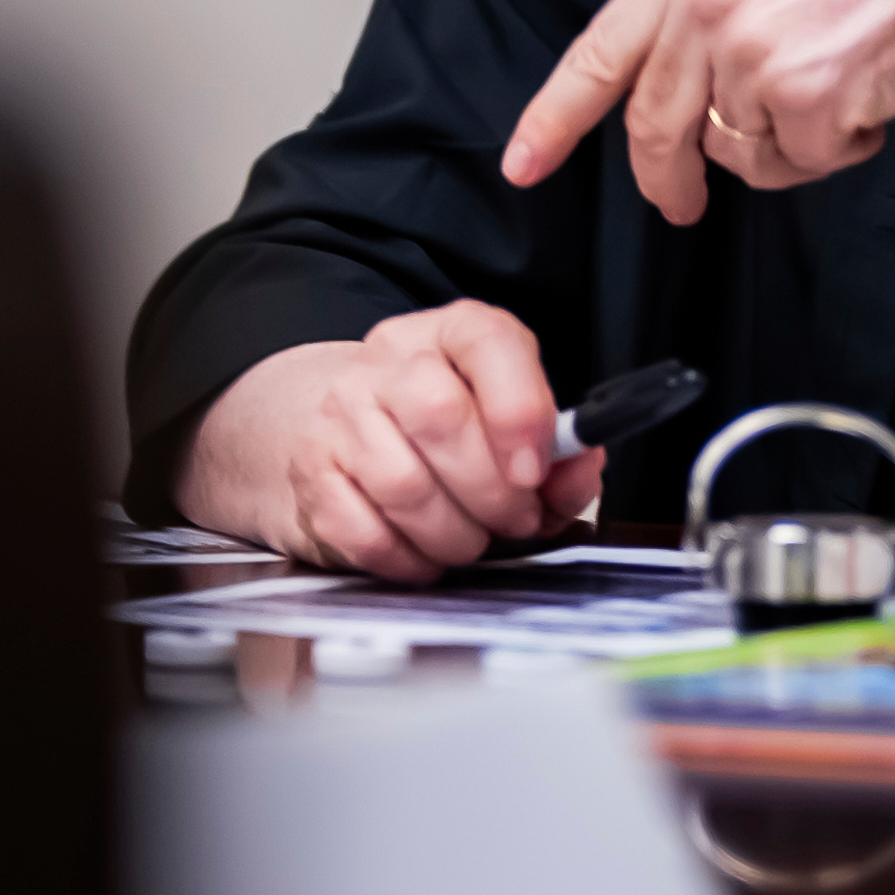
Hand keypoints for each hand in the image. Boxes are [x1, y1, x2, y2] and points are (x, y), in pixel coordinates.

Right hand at [174, 302, 605, 580]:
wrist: (340, 429)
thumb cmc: (445, 431)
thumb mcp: (511, 422)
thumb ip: (560, 452)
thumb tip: (581, 467)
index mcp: (451, 334)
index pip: (488, 342)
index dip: (520, 410)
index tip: (536, 470)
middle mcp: (389, 362)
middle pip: (440, 417)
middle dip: (492, 491)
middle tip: (515, 521)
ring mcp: (341, 415)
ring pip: (403, 484)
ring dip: (455, 534)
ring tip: (474, 540)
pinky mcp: (312, 474)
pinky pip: (364, 532)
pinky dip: (409, 560)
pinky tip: (428, 555)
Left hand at [502, 0, 894, 223]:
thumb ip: (705, 14)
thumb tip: (679, 99)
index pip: (598, 55)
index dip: (552, 118)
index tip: (522, 164)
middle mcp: (705, 8)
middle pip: (655, 128)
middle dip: (668, 179)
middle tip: (685, 203)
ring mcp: (749, 55)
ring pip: (737, 153)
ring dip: (787, 148)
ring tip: (840, 97)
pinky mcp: (803, 98)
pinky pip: (801, 162)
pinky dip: (839, 149)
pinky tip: (870, 103)